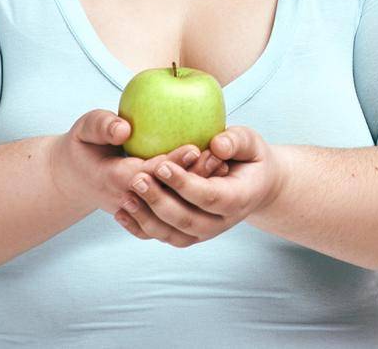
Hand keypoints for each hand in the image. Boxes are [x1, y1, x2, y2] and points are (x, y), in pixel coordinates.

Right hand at [45, 109, 218, 216]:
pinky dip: (191, 196)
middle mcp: (128, 198)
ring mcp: (138, 208)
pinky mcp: (145, 211)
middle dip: (191, 176)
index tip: (194, 147)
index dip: (169, 164)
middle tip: (219, 157)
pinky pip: (172, 208)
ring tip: (222, 166)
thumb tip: (124, 129)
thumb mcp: (85, 129)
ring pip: (171, 203)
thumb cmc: (84, 145)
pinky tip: (213, 178)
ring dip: (196, 187)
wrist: (75, 177)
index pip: (145, 174)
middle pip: (165, 191)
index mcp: (111, 178)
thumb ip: (102, 126)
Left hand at [114, 126, 284, 247]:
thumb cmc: (250, 158)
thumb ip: (236, 141)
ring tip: (126, 197)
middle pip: (187, 220)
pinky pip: (163, 237)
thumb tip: (217, 145)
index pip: (210, 196)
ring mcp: (205, 232)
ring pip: (172, 234)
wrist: (255, 185)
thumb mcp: (250, 142)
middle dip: (159, 201)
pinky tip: (122, 213)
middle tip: (137, 179)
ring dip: (146, 218)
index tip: (161, 166)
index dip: (185, 184)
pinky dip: (141, 229)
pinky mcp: (189, 235)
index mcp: (239, 198)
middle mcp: (222, 222)